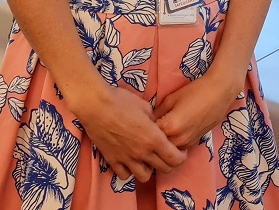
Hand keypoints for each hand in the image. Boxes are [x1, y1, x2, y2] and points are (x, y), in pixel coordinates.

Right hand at [73, 85, 187, 182]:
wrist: (96, 105)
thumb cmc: (121, 101)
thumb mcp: (144, 106)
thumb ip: (154, 119)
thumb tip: (156, 124)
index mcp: (154, 138)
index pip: (175, 158)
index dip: (181, 156)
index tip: (180, 150)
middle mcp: (142, 152)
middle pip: (164, 169)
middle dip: (169, 163)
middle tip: (167, 155)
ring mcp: (127, 158)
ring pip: (145, 177)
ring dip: (149, 169)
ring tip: (146, 160)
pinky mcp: (112, 159)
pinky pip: (124, 175)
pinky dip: (129, 171)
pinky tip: (129, 161)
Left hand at [153, 69, 242, 149]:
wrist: (219, 93)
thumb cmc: (195, 92)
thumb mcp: (171, 98)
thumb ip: (157, 112)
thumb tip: (148, 121)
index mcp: (170, 127)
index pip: (150, 135)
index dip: (144, 129)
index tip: (141, 123)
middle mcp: (179, 139)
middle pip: (159, 145)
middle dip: (153, 138)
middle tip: (148, 128)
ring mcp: (188, 143)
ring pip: (169, 150)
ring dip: (163, 143)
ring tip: (161, 129)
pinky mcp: (195, 143)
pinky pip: (179, 147)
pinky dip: (173, 143)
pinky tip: (173, 131)